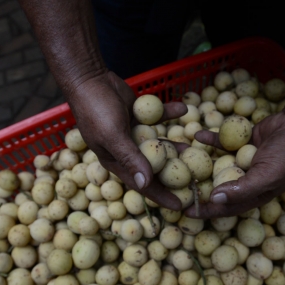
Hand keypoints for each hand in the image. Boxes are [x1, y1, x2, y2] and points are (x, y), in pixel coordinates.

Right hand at [68, 71, 187, 209]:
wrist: (89, 78)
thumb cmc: (95, 109)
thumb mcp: (112, 135)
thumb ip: (130, 157)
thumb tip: (146, 183)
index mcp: (116, 161)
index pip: (141, 185)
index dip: (160, 196)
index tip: (180, 206)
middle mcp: (126, 150)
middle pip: (154, 167)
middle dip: (173, 174)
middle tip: (195, 180)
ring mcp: (134, 133)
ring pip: (160, 144)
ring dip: (176, 145)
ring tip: (194, 148)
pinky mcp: (140, 117)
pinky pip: (159, 119)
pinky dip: (171, 114)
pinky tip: (184, 109)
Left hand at [184, 106, 284, 218]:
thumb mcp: (266, 177)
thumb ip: (241, 190)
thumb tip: (214, 199)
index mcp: (254, 194)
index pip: (226, 207)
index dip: (207, 211)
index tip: (186, 212)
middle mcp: (246, 180)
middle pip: (217, 188)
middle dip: (198, 188)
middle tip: (176, 187)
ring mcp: (242, 161)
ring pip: (216, 165)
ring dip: (200, 162)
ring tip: (181, 160)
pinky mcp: (240, 143)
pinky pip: (221, 144)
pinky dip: (210, 140)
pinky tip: (197, 134)